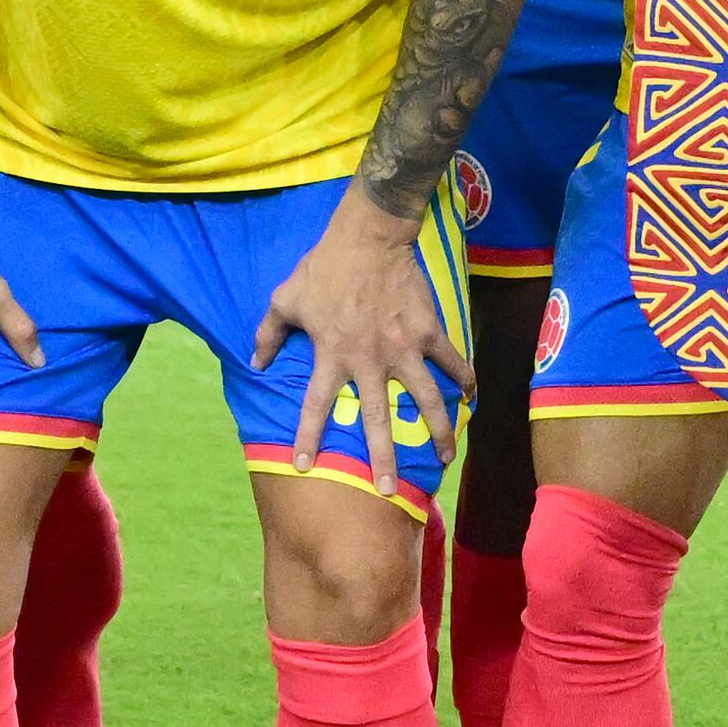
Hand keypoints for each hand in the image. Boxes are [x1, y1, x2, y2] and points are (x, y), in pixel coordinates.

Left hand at [248, 191, 470, 480]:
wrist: (369, 235)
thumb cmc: (324, 267)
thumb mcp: (286, 298)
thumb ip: (268, 333)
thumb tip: (255, 362)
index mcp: (332, 355)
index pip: (315, 406)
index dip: (307, 437)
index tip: (303, 466)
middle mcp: (369, 360)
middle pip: (378, 420)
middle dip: (383, 459)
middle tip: (388, 490)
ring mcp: (404, 348)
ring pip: (426, 399)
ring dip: (438, 431)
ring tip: (447, 457)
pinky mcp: (429, 331)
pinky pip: (452, 361)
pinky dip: (465, 379)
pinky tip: (472, 397)